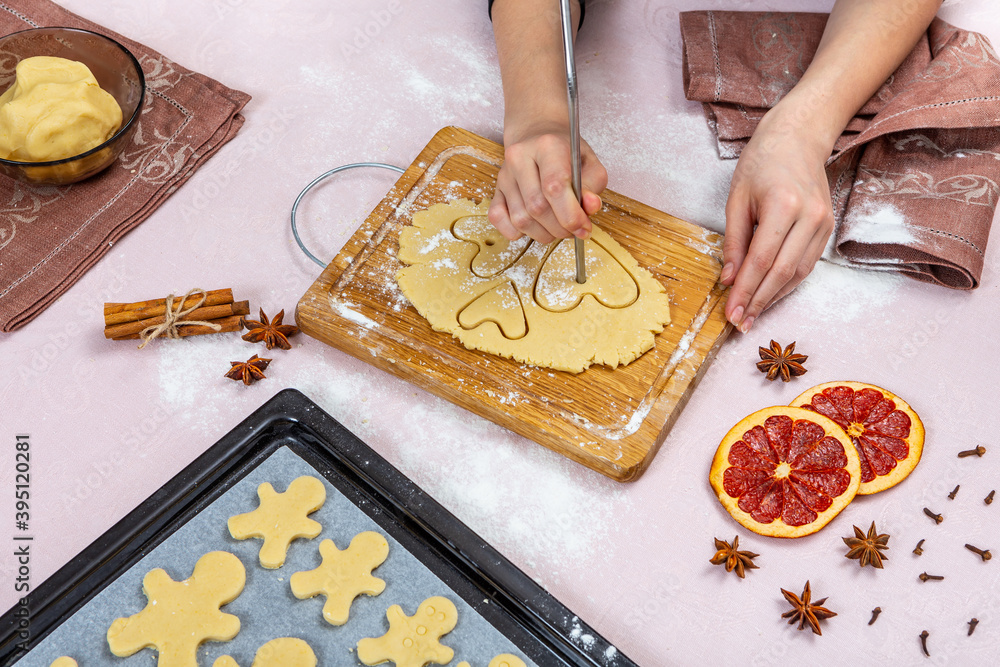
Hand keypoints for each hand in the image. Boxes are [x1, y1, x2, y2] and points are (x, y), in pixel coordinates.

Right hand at [489, 125, 607, 243]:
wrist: (537, 134)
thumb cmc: (565, 151)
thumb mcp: (588, 162)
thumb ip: (593, 186)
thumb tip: (591, 206)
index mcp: (547, 146)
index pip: (554, 186)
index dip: (570, 214)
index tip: (584, 228)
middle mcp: (520, 157)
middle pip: (537, 207)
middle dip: (560, 228)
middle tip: (573, 229)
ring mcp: (505, 174)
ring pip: (520, 219)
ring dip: (543, 233)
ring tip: (557, 227)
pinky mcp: (496, 188)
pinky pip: (498, 218)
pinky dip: (516, 231)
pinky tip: (534, 226)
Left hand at [721, 108, 835, 332]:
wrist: (798, 139)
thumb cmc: (762, 164)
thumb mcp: (737, 199)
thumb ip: (733, 241)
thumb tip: (728, 279)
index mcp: (784, 206)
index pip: (762, 260)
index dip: (745, 291)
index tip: (731, 312)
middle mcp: (810, 217)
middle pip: (783, 273)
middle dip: (759, 301)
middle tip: (740, 323)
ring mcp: (824, 223)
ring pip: (798, 274)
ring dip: (774, 298)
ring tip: (752, 315)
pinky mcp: (828, 228)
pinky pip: (807, 265)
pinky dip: (787, 283)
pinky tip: (769, 295)